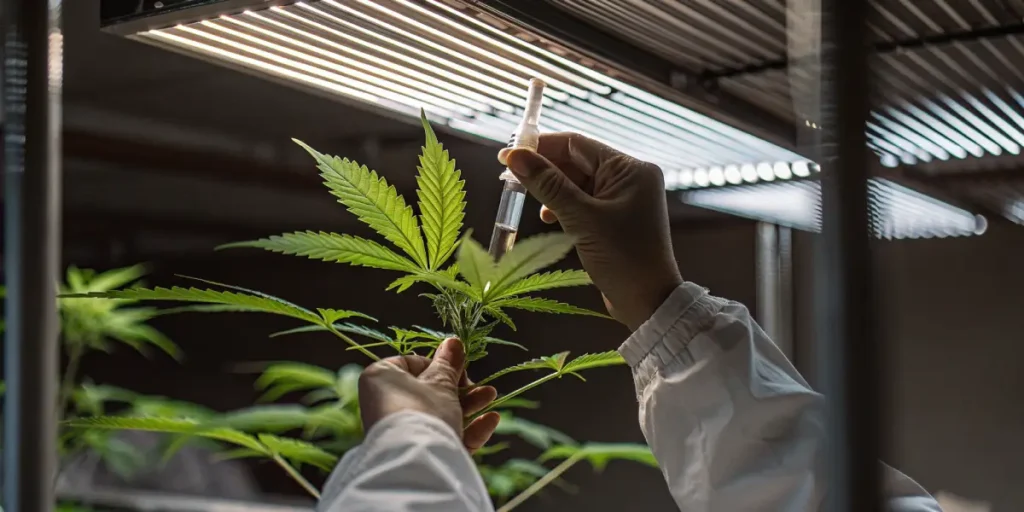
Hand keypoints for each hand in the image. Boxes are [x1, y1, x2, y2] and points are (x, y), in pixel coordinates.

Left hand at [358, 338, 501, 451]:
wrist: (417, 464)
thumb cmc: (423, 411)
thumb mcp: (441, 383)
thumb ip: (448, 364)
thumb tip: (453, 342)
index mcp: (382, 379)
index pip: (412, 364)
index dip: (440, 365)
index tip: (461, 368)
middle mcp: (386, 405)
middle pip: (429, 391)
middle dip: (461, 388)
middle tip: (481, 385)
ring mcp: (401, 432)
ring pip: (439, 414)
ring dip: (469, 405)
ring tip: (491, 396)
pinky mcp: (418, 454)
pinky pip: (442, 436)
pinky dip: (466, 429)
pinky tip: (490, 420)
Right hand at [501, 134, 681, 330]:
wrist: (648, 302)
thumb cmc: (622, 258)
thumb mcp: (581, 219)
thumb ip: (548, 186)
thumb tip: (516, 157)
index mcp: (630, 169)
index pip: (577, 144)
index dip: (541, 147)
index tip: (509, 153)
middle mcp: (629, 178)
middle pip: (576, 161)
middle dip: (544, 169)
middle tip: (510, 176)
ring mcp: (623, 198)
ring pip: (577, 182)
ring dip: (551, 189)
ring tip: (527, 198)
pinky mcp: (615, 218)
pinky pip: (583, 201)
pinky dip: (563, 205)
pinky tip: (548, 217)